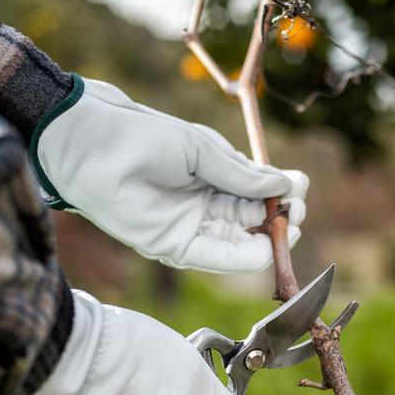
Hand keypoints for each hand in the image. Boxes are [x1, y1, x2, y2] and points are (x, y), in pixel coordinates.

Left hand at [30, 75, 308, 273]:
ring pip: (239, 240)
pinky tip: (264, 250)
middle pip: (253, 218)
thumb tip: (284, 186)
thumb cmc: (144, 137)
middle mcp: (206, 203)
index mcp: (213, 174)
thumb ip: (242, 175)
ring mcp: (192, 226)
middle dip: (280, 217)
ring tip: (289, 230)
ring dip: (268, 239)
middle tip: (297, 212)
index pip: (257, 190)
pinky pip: (215, 257)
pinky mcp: (175, 247)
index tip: (299, 188)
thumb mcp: (203, 151)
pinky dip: (242, 257)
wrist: (94, 148)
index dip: (281, 191)